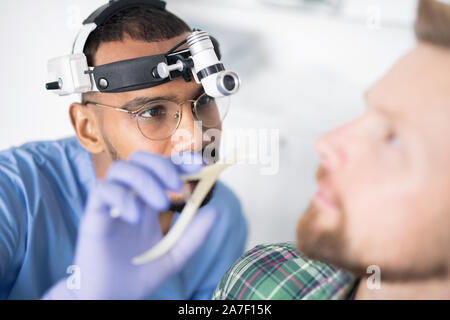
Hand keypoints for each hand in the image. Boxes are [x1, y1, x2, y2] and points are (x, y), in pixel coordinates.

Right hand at [43, 151, 217, 299]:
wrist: (114, 298)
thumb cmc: (141, 275)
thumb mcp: (176, 255)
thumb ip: (194, 235)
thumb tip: (215, 211)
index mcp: (149, 202)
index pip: (162, 168)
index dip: (180, 161)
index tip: (200, 166)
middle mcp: (130, 197)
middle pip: (140, 159)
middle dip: (161, 165)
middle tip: (178, 186)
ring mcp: (110, 204)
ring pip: (120, 169)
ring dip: (144, 179)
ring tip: (161, 204)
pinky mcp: (93, 216)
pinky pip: (102, 191)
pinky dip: (122, 197)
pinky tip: (135, 218)